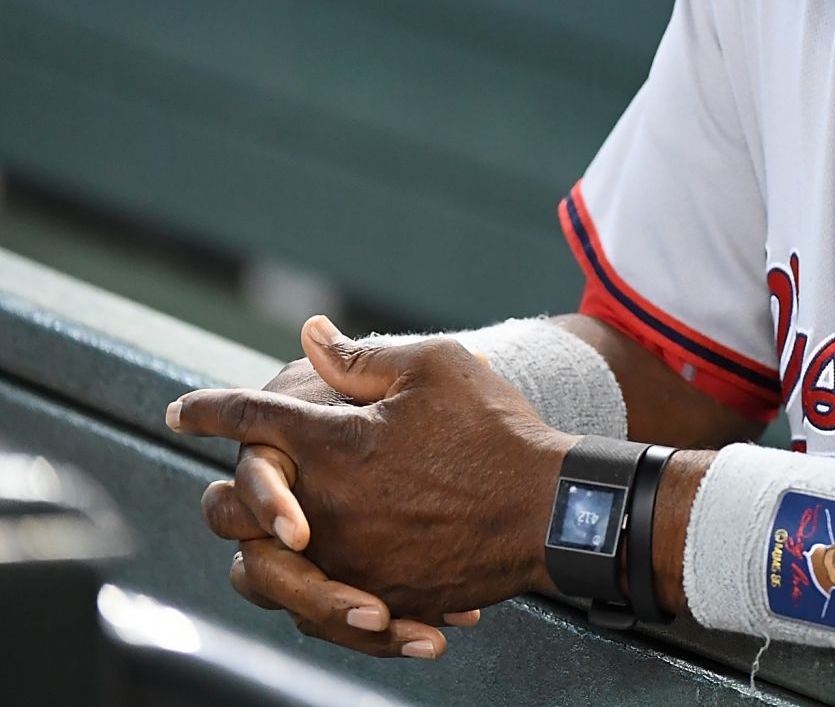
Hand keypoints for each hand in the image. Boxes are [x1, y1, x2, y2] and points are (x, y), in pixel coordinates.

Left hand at [174, 317, 572, 650]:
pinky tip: (343, 571)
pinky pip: (322, 603)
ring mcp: (348, 559)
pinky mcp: (378, 595)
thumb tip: (310, 334)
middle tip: (241, 482)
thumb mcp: (436, 367)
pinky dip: (323, 587)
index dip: (208, 409)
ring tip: (286, 535)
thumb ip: (362, 356)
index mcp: (332, 444)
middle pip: (234, 504)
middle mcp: (325, 508)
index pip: (248, 419)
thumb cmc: (495, 430)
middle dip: (229, 489)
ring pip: (267, 566)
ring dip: (266, 547)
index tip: (181, 411)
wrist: (550, 508)